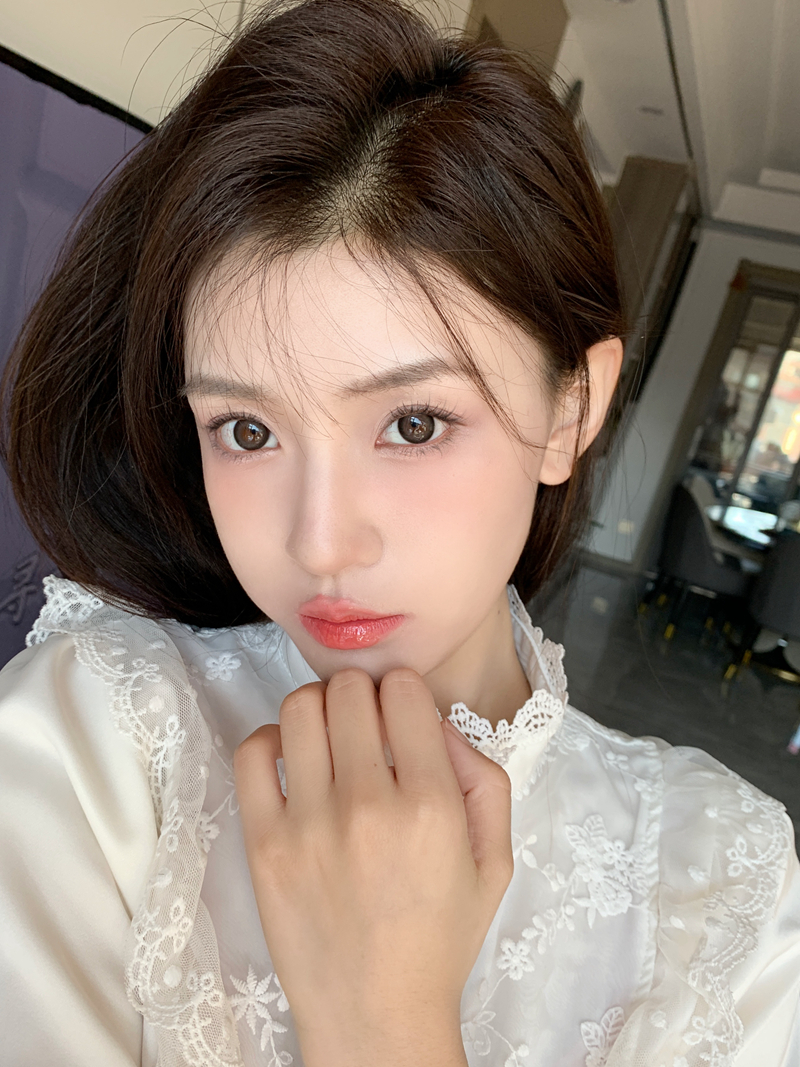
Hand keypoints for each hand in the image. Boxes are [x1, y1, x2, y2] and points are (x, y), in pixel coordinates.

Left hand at [233, 667, 513, 1066]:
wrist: (376, 1014)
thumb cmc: (439, 938)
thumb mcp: (494, 862)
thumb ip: (484, 779)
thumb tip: (437, 724)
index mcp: (432, 806)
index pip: (404, 691)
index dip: (404, 693)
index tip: (402, 717)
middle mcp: (368, 805)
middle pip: (350, 690)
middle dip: (362, 695)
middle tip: (366, 726)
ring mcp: (308, 823)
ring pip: (300, 708)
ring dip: (319, 708)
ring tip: (329, 738)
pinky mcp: (264, 844)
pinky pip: (252, 753)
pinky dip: (271, 739)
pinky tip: (291, 760)